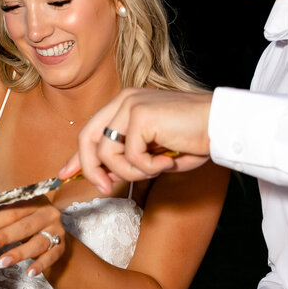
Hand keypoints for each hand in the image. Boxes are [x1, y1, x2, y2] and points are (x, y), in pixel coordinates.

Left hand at [0, 201, 65, 278]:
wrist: (54, 235)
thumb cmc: (27, 224)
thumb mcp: (14, 217)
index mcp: (33, 201)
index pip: (11, 211)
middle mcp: (47, 213)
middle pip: (24, 226)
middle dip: (4, 237)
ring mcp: (57, 230)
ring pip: (37, 242)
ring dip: (19, 253)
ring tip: (2, 263)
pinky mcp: (62, 246)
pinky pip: (51, 257)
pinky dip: (40, 265)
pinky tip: (30, 273)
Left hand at [61, 88, 212, 194]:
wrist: (221, 123)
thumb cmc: (195, 136)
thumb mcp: (154, 150)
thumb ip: (128, 157)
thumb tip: (104, 176)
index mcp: (125, 103)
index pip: (91, 129)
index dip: (77, 154)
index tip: (67, 173)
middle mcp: (124, 100)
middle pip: (87, 138)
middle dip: (90, 168)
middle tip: (104, 188)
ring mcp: (130, 105)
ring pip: (108, 153)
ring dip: (131, 172)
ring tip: (157, 169)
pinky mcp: (140, 115)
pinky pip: (131, 157)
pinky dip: (149, 168)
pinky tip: (168, 162)